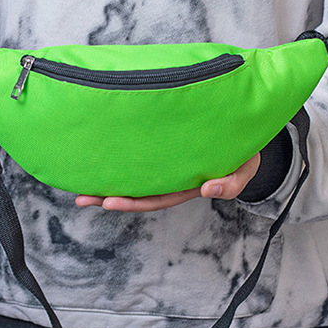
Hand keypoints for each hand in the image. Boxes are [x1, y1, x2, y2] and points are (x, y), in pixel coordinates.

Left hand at [75, 152, 261, 211]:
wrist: (244, 125)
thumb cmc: (244, 151)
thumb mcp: (245, 169)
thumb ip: (231, 183)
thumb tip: (208, 191)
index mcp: (187, 184)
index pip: (156, 198)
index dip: (133, 202)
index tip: (109, 201)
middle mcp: (171, 176)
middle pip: (138, 191)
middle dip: (109, 196)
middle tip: (83, 197)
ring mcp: (166, 161)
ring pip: (135, 173)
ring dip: (109, 178)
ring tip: (81, 181)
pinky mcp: (163, 143)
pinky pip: (139, 152)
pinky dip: (121, 155)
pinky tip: (101, 152)